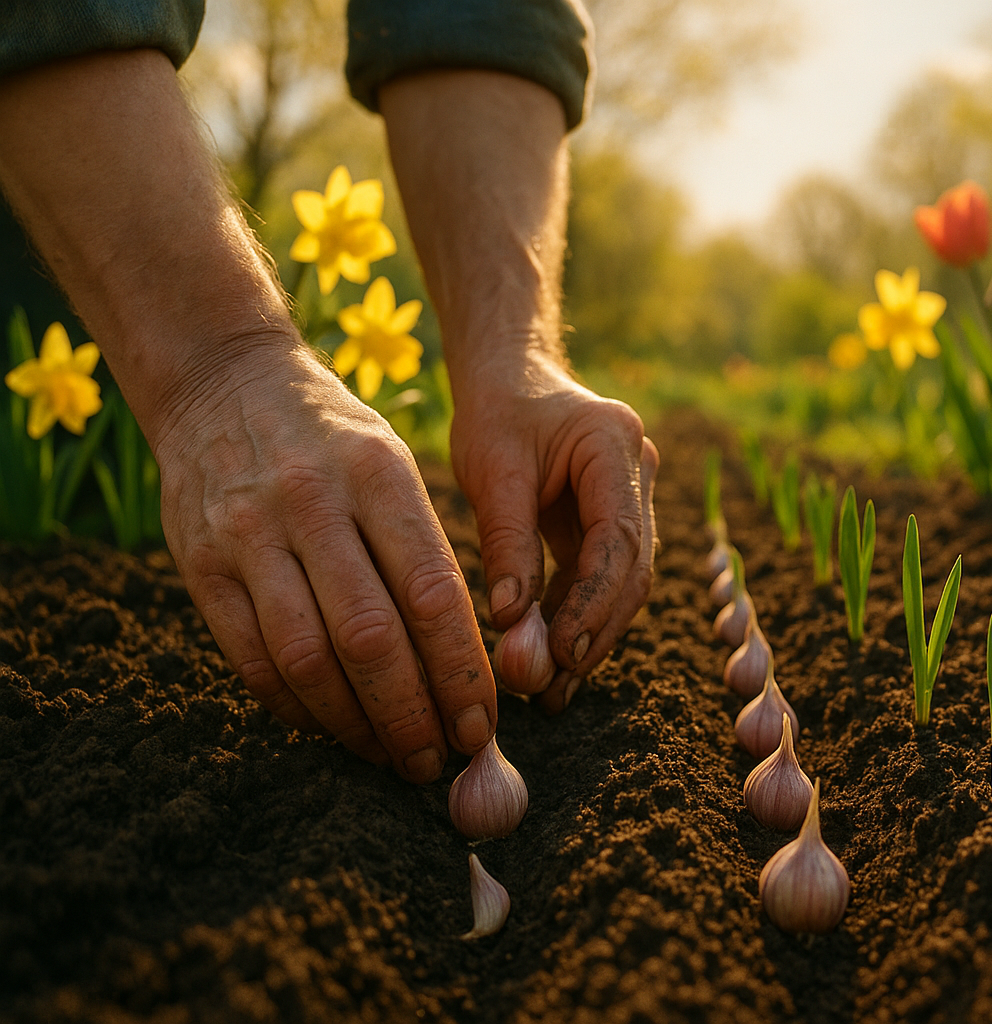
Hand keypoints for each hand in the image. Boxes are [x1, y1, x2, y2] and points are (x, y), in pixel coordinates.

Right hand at [155, 342, 497, 781]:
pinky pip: (251, 658)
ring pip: (308, 658)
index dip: (461, 671)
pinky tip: (330, 726)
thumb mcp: (392, 463)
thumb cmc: (333, 438)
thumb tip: (465, 661)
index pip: (433, 593)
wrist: (221, 382)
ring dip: (355, 724)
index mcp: (379, 475)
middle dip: (413, 713)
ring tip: (390, 755)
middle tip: (440, 758)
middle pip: (371, 637)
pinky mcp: (200, 564)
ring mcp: (249, 535)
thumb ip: (424, 552)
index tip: (484, 723)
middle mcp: (313, 504)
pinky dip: (296, 706)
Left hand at [449, 349, 658, 709]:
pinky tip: (553, 659)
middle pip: (632, 568)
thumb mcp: (491, 470)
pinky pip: (604, 577)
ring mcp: (634, 496)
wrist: (511, 377)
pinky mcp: (615, 520)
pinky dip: (578, 617)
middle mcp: (639, 470)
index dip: (593, 602)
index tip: (563, 652)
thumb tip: (512, 621)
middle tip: (552, 685)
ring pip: (624, 580)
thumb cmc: (497, 413)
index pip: (617, 538)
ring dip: (589, 634)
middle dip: (595, 630)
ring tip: (550, 688)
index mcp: (613, 443)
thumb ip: (507, 543)